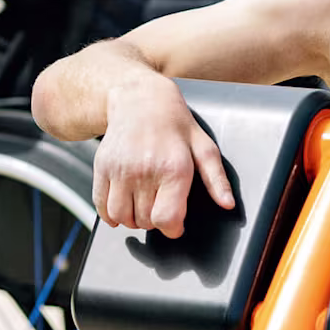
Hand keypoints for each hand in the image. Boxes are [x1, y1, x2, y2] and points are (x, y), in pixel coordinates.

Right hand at [93, 77, 236, 238]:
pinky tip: (123, 206)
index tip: (176, 225)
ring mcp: (120, 169)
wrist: (140, 99)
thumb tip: (228, 204)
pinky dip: (111, 214)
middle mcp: (144, 170)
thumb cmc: (176, 125)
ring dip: (133, 220)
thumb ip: (216, 179)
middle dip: (155, 221)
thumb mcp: (204, 147)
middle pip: (146, 221)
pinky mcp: (102, 167)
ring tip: (143, 206)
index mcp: (174, 168)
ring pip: (122, 217)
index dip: (173, 229)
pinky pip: (102, 206)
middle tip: (160, 206)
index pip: (167, 219)